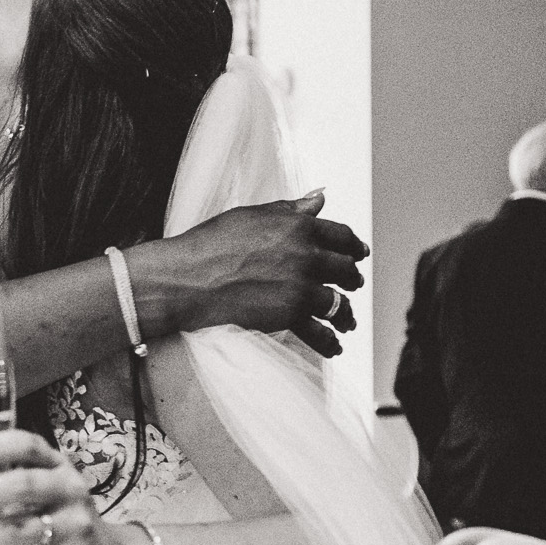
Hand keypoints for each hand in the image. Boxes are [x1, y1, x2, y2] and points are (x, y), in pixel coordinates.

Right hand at [132, 191, 366, 357]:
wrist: (187, 279)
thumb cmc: (210, 244)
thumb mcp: (252, 215)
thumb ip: (290, 209)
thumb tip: (319, 198)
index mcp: (299, 226)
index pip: (341, 236)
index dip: (354, 246)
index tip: (358, 253)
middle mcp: (307, 256)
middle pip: (344, 269)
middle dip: (352, 279)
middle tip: (353, 284)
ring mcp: (301, 287)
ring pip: (338, 303)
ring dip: (346, 313)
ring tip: (347, 320)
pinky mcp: (290, 315)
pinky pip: (319, 331)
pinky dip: (330, 341)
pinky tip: (335, 346)